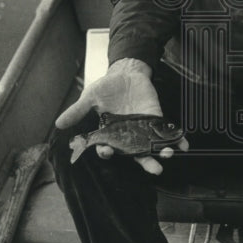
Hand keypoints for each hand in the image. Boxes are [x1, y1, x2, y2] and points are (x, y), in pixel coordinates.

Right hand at [55, 57, 187, 173]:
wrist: (126, 73)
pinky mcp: (156, 119)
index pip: (109, 149)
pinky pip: (166, 132)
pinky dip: (177, 138)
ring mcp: (143, 129)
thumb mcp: (90, 97)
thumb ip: (77, 111)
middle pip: (137, 155)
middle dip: (146, 163)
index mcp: (110, 135)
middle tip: (155, 169)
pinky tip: (184, 144)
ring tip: (170, 155)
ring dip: (163, 152)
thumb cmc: (106, 88)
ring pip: (154, 146)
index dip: (108, 152)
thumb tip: (57, 123)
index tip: (107, 151)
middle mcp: (128, 136)